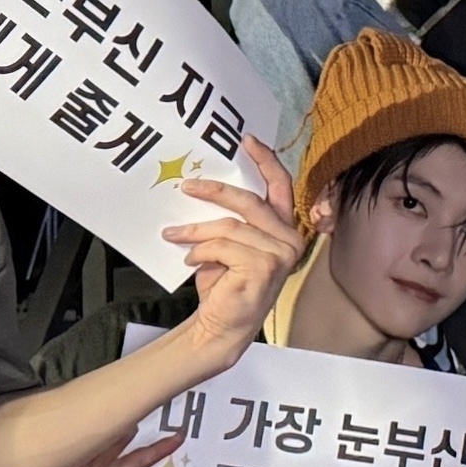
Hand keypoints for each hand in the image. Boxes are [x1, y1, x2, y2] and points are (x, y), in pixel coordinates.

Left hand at [168, 135, 306, 362]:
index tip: (246, 141)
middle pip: (250, 202)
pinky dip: (201, 252)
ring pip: (230, 226)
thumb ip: (231, 219)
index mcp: (284, 230)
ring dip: (196, 231)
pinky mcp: (264, 267)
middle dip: (215, 191)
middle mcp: (290, 240)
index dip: (266, 161)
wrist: (221, 325)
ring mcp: (280, 254)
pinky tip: (192, 262)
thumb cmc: (225, 283)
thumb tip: (203, 187)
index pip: (280, 188)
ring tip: (175, 235)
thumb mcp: (229, 243)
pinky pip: (222, 246)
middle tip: (188, 186)